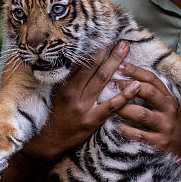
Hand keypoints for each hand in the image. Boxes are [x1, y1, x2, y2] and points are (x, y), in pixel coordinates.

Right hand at [21, 40, 140, 162]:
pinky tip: (136, 85)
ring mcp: (83, 106)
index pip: (79, 62)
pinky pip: (111, 106)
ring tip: (126, 49)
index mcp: (61, 85)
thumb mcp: (49, 95)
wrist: (44, 144)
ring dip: (116, 62)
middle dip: (107, 51)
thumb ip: (60, 80)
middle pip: (93, 67)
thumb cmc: (46, 118)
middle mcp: (72, 93)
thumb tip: (69, 62)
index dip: (92, 48)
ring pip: (102, 79)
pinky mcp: (91, 121)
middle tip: (120, 39)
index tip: (102, 36)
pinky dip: (125, 95)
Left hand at [112, 62, 180, 161]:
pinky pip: (140, 135)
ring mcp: (165, 126)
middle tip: (111, 85)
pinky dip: (126, 129)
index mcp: (169, 98)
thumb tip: (129, 81)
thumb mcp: (168, 106)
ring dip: (123, 108)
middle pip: (149, 93)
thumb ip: (153, 95)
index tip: (120, 65)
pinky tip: (116, 125)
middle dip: (128, 87)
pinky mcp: (160, 143)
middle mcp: (168, 110)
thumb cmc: (175, 122)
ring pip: (142, 114)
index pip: (153, 80)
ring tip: (110, 105)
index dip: (136, 71)